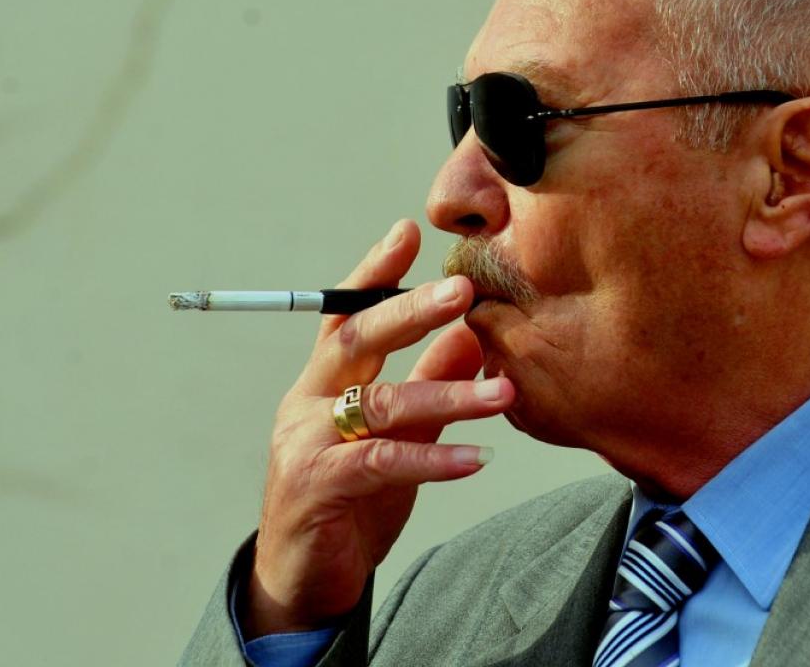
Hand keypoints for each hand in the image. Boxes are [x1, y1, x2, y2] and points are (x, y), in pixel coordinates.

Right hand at [242, 219, 513, 637]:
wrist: (305, 578)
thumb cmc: (352, 498)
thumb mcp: (398, 433)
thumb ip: (428, 384)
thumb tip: (470, 335)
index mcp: (324, 383)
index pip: (345, 315)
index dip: (374, 273)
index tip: (409, 231)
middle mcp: (307, 403)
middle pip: (354, 342)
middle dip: (409, 311)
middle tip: (463, 291)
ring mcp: (307, 445)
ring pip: (377, 404)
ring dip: (445, 394)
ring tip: (504, 392)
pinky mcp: (318, 488)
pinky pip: (381, 464)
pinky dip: (432, 459)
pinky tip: (478, 457)